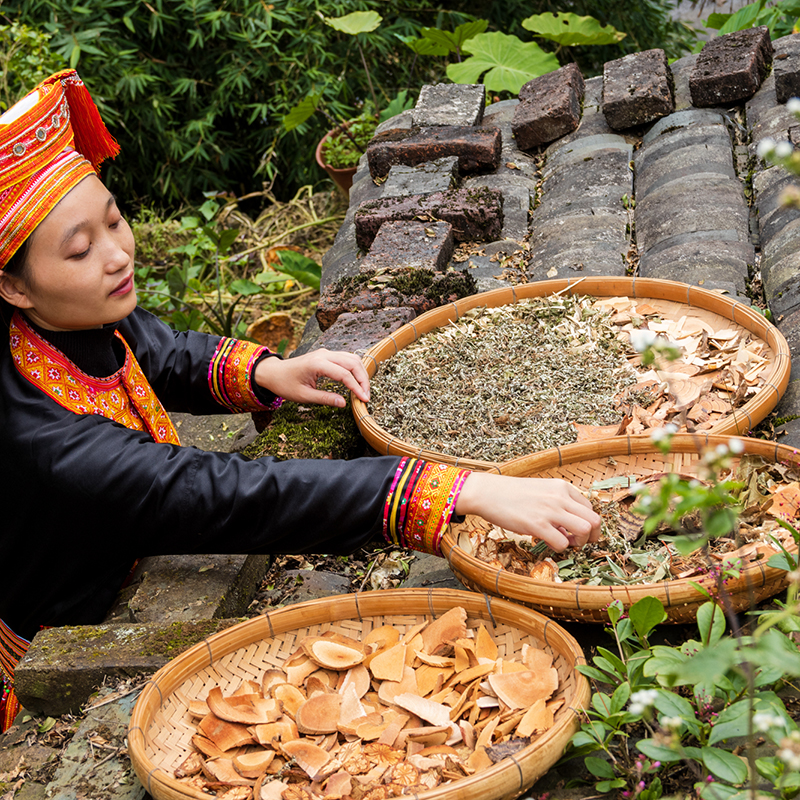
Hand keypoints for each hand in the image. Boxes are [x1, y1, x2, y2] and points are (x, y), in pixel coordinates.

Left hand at [254, 348, 369, 407]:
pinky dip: (354, 369)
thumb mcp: (304, 396)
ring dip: (361, 372)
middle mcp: (323, 354)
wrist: (273, 372)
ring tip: (363, 389)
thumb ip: (325, 399)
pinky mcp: (326, 355)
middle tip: (366, 396)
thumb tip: (344, 403)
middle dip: (363, 379)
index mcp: (317, 364)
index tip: (364, 400)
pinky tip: (356, 381)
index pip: (344, 374)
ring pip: (352, 358)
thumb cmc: (285, 384)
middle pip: (353, 362)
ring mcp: (325, 352)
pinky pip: (346, 358)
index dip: (357, 387)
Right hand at [455, 473, 601, 551]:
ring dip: (579, 543)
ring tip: (565, 543)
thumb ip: (557, 505)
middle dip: (592, 536)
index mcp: (562, 487)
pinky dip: (560, 548)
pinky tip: (548, 543)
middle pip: (594, 520)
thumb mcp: (540, 491)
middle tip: (579, 542)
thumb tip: (568, 528)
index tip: (576, 531)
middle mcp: (560, 497)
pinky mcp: (537, 524)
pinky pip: (563, 543)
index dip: (587, 524)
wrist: (487, 492)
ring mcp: (550, 511)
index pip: (590, 508)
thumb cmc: (511, 493)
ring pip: (585, 530)